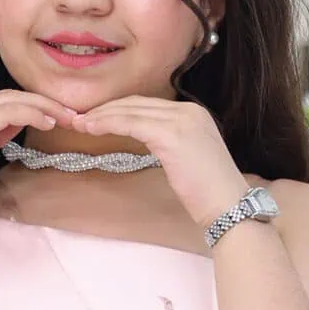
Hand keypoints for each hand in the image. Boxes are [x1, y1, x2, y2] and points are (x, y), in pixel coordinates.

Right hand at [0, 89, 67, 214]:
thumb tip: (20, 122)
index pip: (7, 99)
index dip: (36, 106)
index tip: (61, 117)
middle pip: (13, 96)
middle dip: (47, 104)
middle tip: (74, 115)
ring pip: (14, 100)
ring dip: (45, 108)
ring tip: (68, 118)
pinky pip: (8, 112)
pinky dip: (31, 114)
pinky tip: (49, 123)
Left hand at [62, 96, 246, 230]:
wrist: (228, 206)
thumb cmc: (208, 194)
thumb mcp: (188, 159)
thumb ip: (170, 144)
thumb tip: (147, 142)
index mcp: (193, 114)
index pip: (148, 106)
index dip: (119, 110)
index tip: (97, 118)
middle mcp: (188, 111)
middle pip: (137, 103)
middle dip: (106, 109)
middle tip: (81, 117)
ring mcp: (181, 120)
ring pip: (131, 111)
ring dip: (102, 116)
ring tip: (80, 123)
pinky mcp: (172, 135)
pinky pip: (132, 124)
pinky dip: (109, 124)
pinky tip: (92, 129)